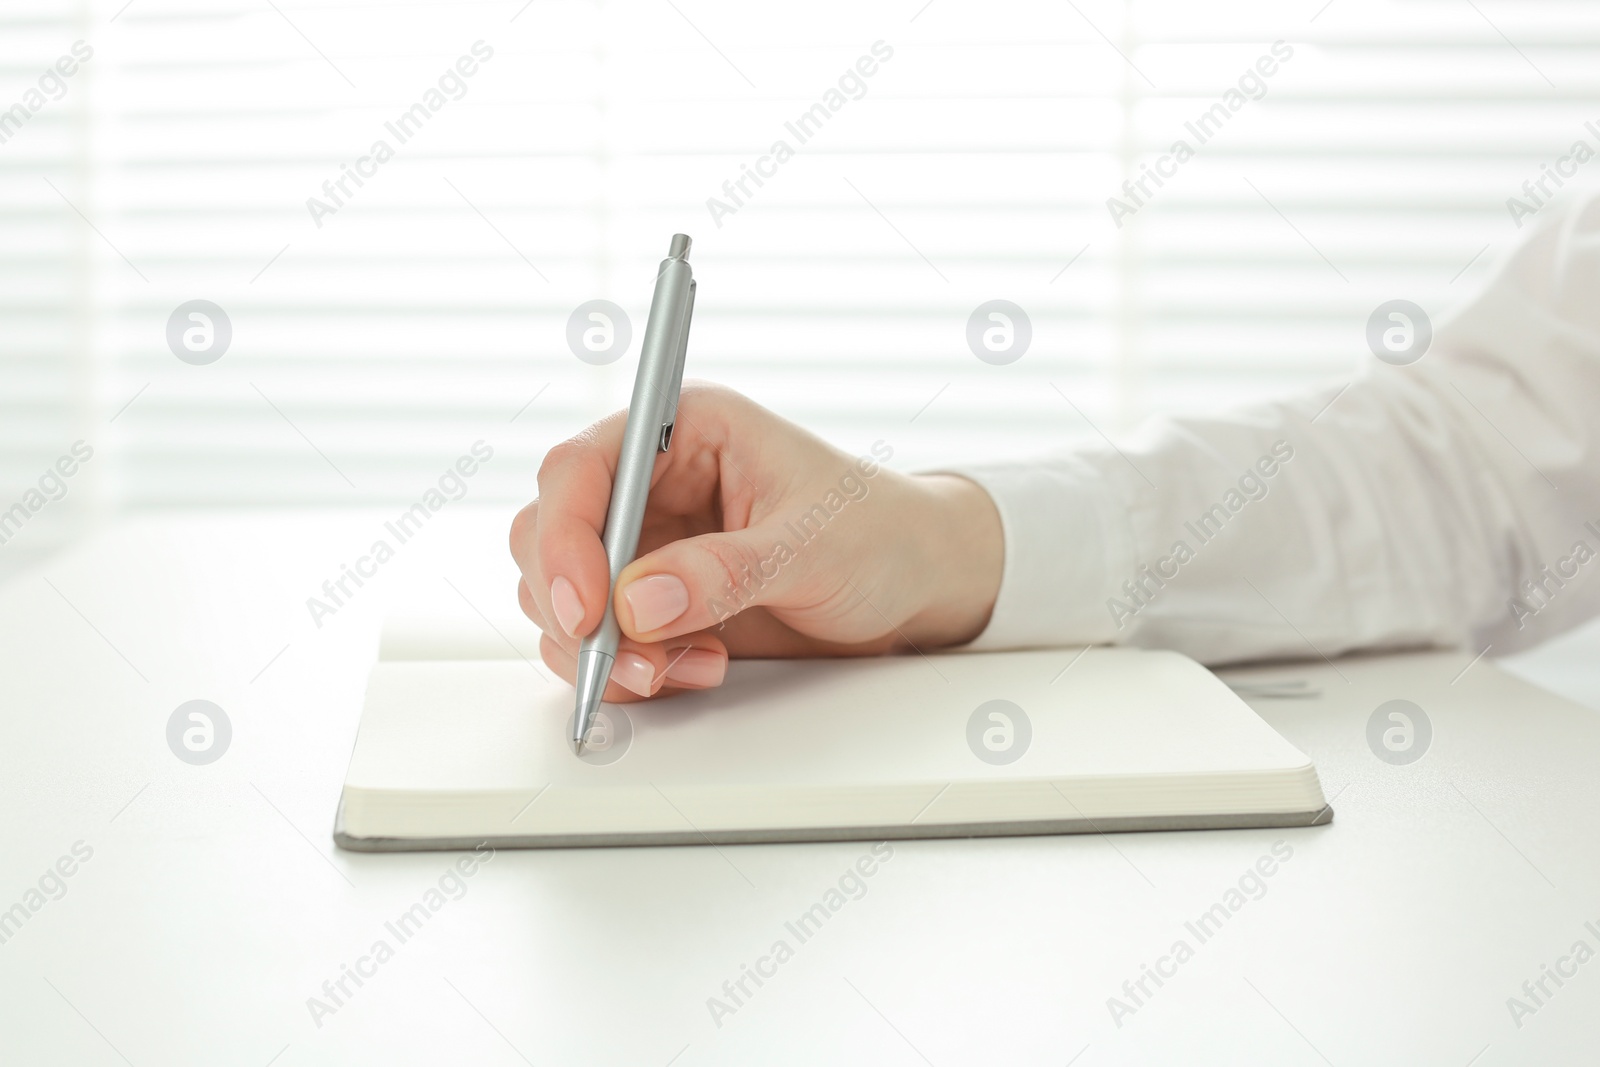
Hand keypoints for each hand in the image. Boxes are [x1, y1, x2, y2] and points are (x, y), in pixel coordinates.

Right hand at [509, 382, 1003, 700]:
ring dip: (606, 649)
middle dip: (576, 607)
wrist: (916, 585)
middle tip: (629, 659)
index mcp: (685, 432)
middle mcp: (651, 485)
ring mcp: (646, 546)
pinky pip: (599, 642)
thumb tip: (638, 601)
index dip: (565, 535)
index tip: (586, 605)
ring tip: (688, 665)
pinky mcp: (654, 603)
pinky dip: (629, 671)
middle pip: (547, 535)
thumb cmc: (879, 533)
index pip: (580, 467)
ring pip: (562, 597)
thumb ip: (723, 572)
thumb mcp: (812, 547)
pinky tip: (697, 668)